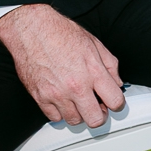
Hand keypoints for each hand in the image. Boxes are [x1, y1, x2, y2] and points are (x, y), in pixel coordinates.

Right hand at [0, 5, 124, 127]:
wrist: (32, 30)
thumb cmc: (61, 33)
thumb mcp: (94, 43)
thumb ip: (110, 65)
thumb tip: (117, 83)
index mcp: (93, 71)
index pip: (115, 101)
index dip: (117, 104)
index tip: (113, 102)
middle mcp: (76, 86)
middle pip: (95, 119)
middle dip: (100, 115)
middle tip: (97, 107)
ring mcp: (57, 94)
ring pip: (75, 121)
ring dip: (80, 114)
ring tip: (79, 101)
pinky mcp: (40, 97)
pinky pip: (55, 118)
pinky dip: (60, 112)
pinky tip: (63, 100)